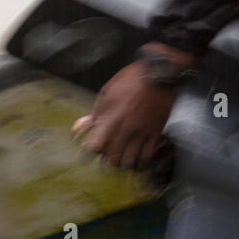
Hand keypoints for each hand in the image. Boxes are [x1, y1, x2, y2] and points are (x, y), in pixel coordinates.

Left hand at [72, 44, 188, 170]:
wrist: (158, 73)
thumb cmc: (130, 80)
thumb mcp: (107, 92)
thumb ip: (95, 113)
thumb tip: (80, 126)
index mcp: (111, 117)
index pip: (95, 146)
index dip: (89, 153)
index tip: (87, 154)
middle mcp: (126, 128)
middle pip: (112, 159)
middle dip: (106, 163)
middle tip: (106, 159)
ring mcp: (142, 132)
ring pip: (130, 161)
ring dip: (123, 165)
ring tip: (121, 163)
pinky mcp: (155, 132)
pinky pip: (148, 156)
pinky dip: (141, 164)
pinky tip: (137, 164)